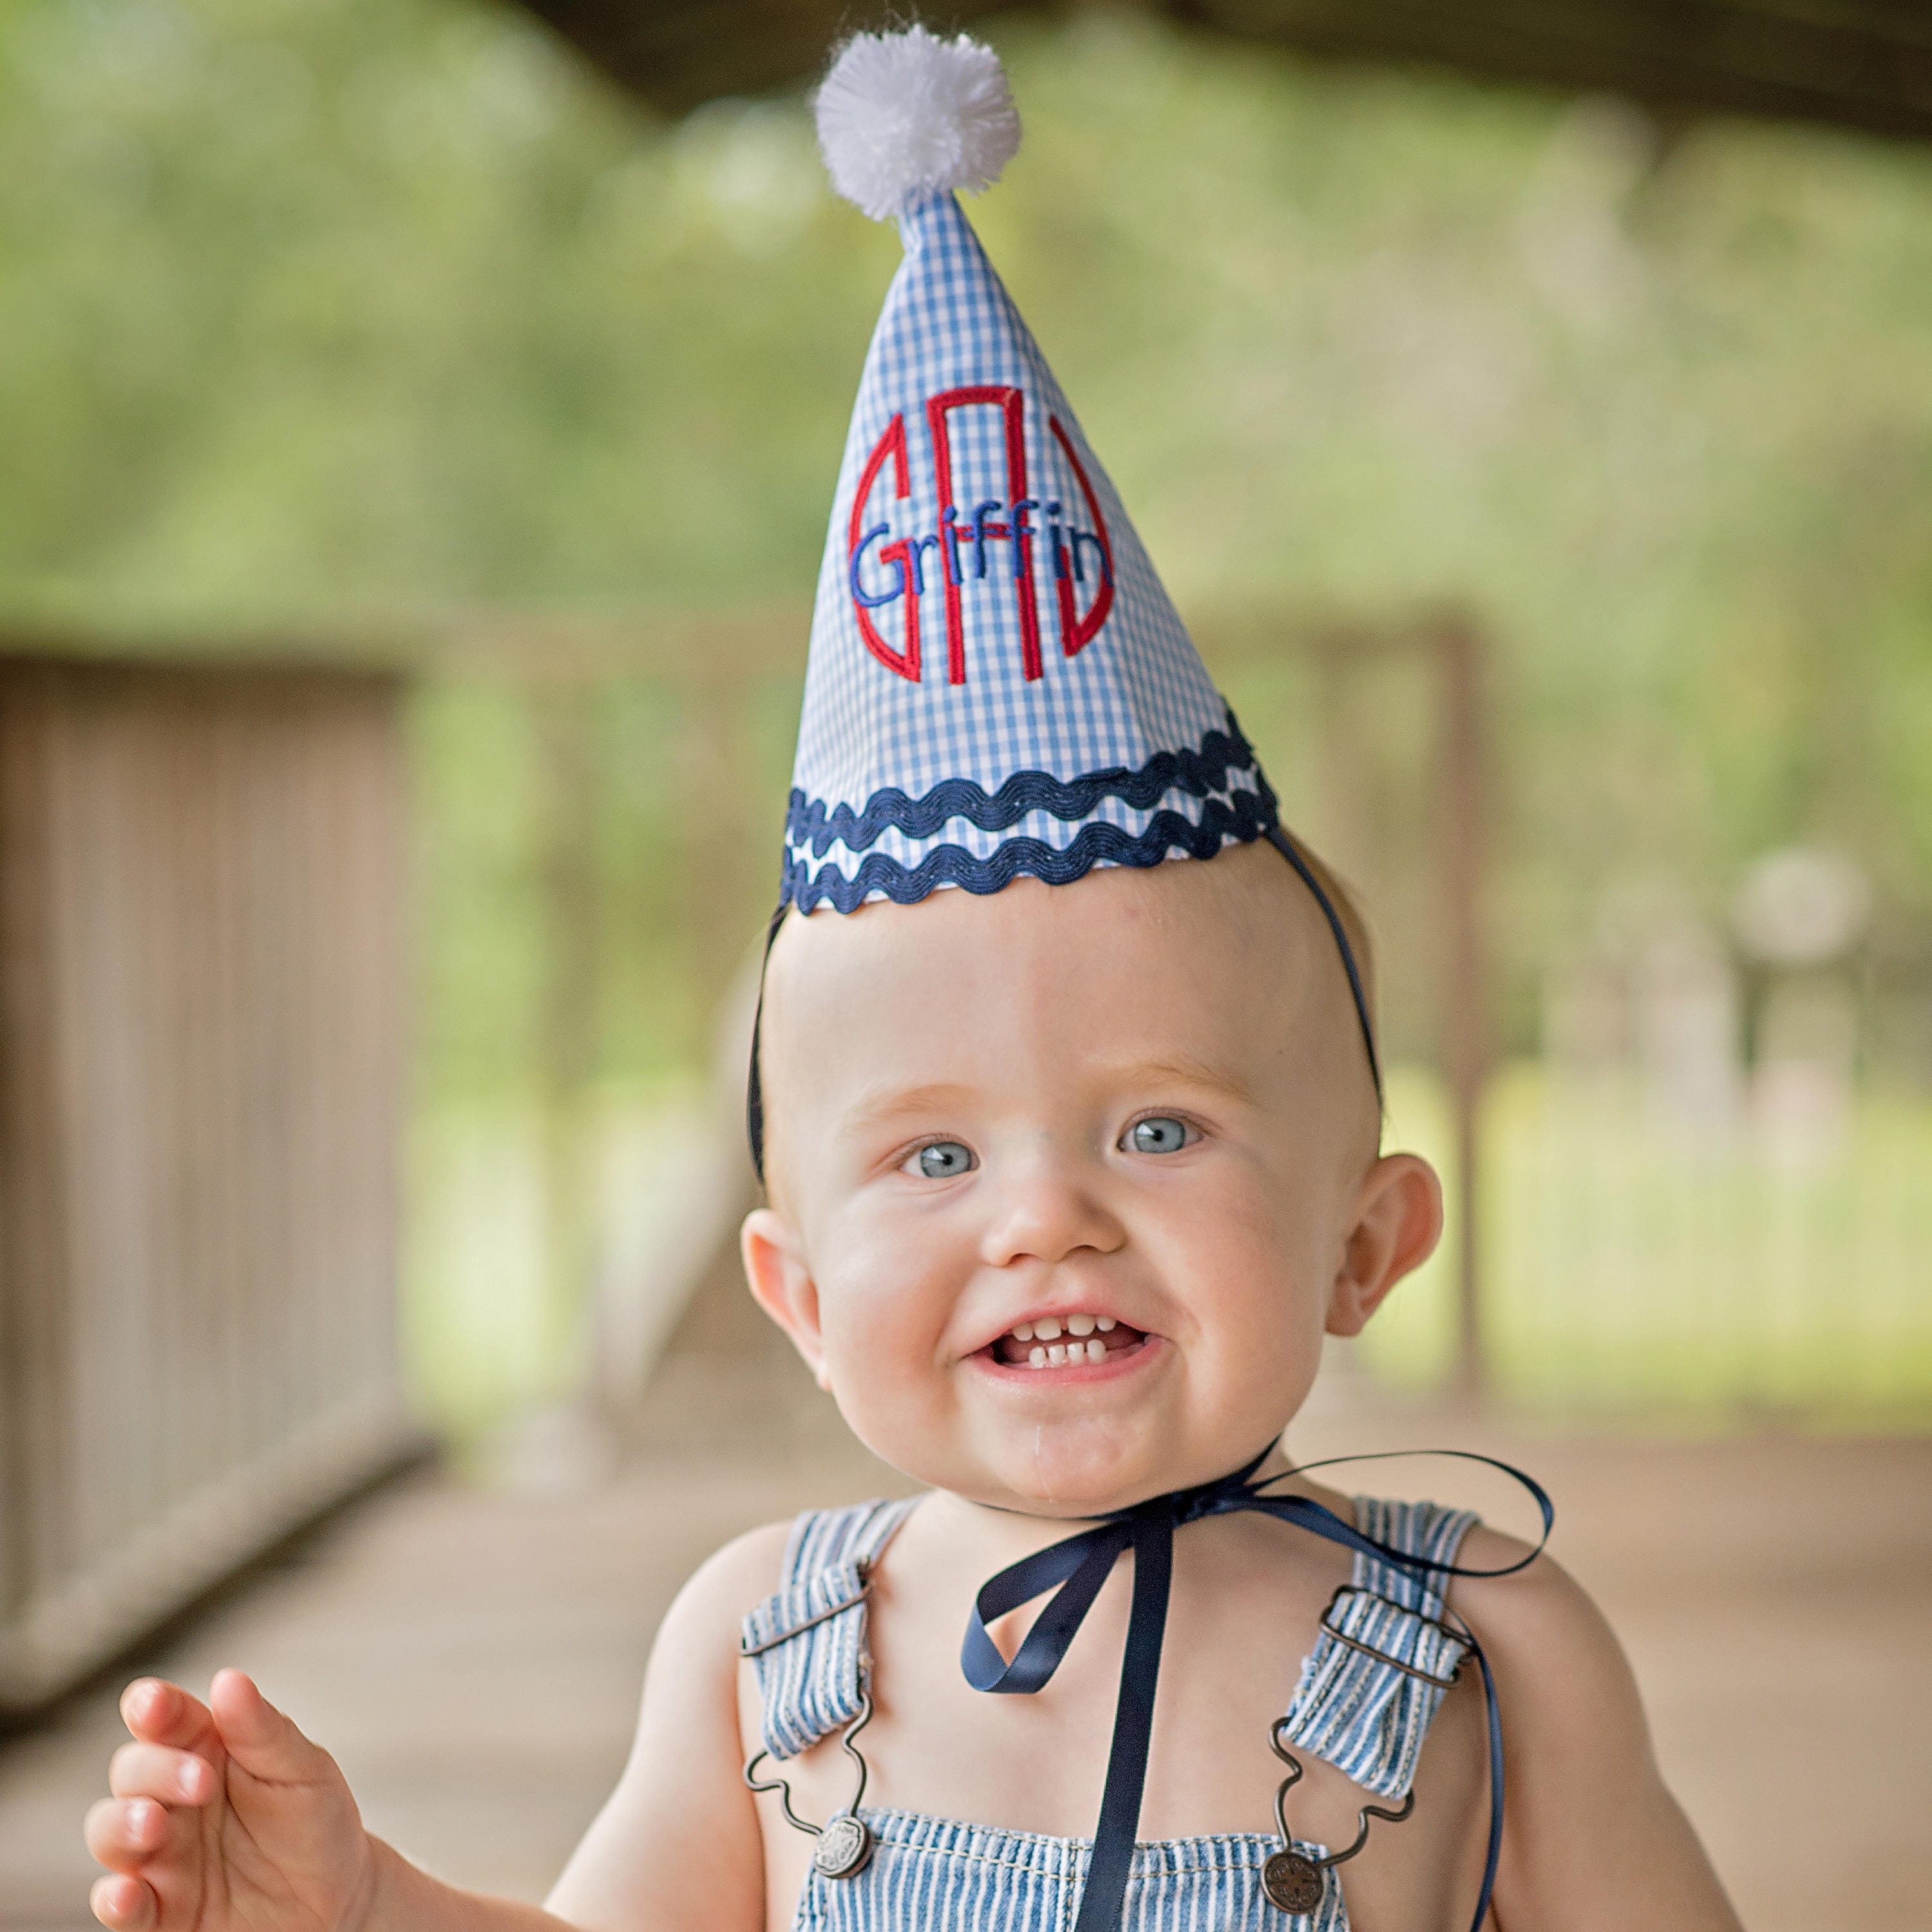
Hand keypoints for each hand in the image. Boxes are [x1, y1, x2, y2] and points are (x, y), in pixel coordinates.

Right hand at [85, 1670, 378, 1931]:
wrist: (338, 1899)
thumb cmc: (316, 1821)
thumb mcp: (303, 1769)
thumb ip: (262, 1730)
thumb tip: (228, 1679)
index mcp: (207, 1749)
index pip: (166, 1719)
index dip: (152, 1706)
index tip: (153, 1704)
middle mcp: (172, 1799)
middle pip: (132, 1771)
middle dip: (155, 1771)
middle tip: (201, 1782)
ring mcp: (161, 1855)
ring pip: (110, 1832)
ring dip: (123, 1825)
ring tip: (155, 1825)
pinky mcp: (160, 1912)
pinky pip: (120, 1905)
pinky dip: (114, 1900)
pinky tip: (125, 1892)